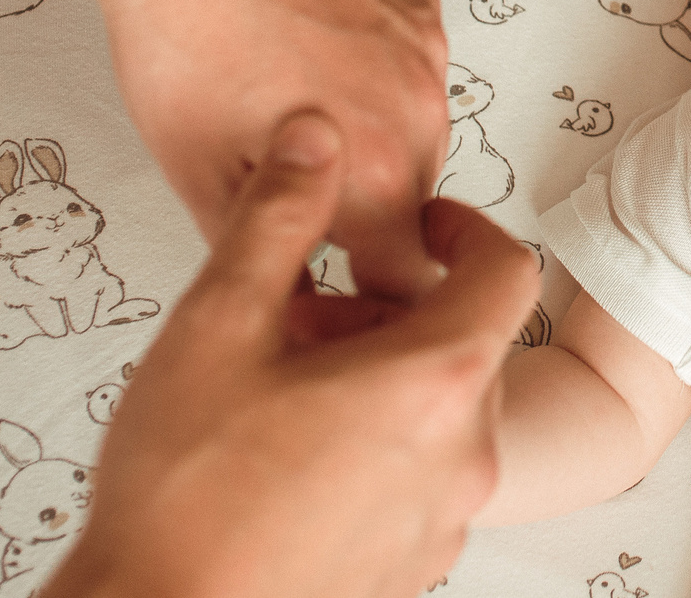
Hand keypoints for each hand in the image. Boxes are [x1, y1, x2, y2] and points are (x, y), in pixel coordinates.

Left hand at [0, 0, 452, 296]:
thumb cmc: (178, 26)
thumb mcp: (197, 176)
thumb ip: (266, 250)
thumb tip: (289, 286)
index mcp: (379, 171)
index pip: (409, 281)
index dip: (362, 295)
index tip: (331, 284)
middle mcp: (421, 108)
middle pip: (412, 203)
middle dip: (359, 211)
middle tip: (287, 186)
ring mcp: (425, 46)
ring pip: (412, 130)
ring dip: (366, 139)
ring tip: (283, 104)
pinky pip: (408, 66)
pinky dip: (368, 75)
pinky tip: (300, 53)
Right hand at [48, 113, 537, 597]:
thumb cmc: (182, 496)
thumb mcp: (219, 321)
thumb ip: (278, 214)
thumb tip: (313, 136)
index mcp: (435, 382)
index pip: (508, 268)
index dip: (463, 229)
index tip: (414, 226)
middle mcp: (461, 457)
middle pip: (468, 342)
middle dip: (397, 308)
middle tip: (306, 310)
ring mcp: (441, 524)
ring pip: (442, 415)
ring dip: (383, 379)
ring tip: (283, 385)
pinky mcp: (408, 571)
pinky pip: (419, 479)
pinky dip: (378, 445)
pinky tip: (288, 451)